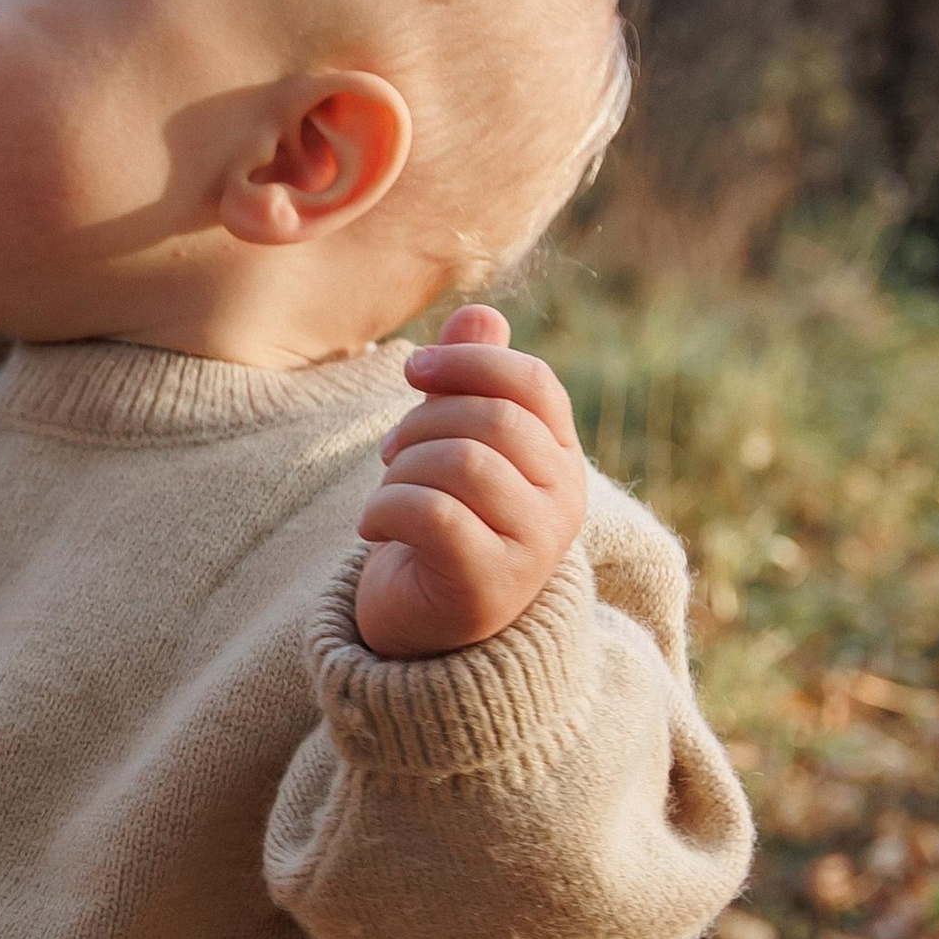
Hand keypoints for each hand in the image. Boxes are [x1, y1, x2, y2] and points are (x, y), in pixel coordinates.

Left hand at [353, 306, 587, 657]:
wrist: (429, 626)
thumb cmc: (443, 523)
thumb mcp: (456, 443)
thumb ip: (471, 382)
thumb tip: (479, 313)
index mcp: (562, 457)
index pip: (533, 383)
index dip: (468, 364)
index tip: (414, 370)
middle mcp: (563, 501)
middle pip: (492, 421)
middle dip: (422, 423)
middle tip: (389, 451)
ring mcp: (533, 546)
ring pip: (461, 464)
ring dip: (402, 469)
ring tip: (386, 492)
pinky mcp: (490, 584)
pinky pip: (433, 515)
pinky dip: (387, 509)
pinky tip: (374, 526)